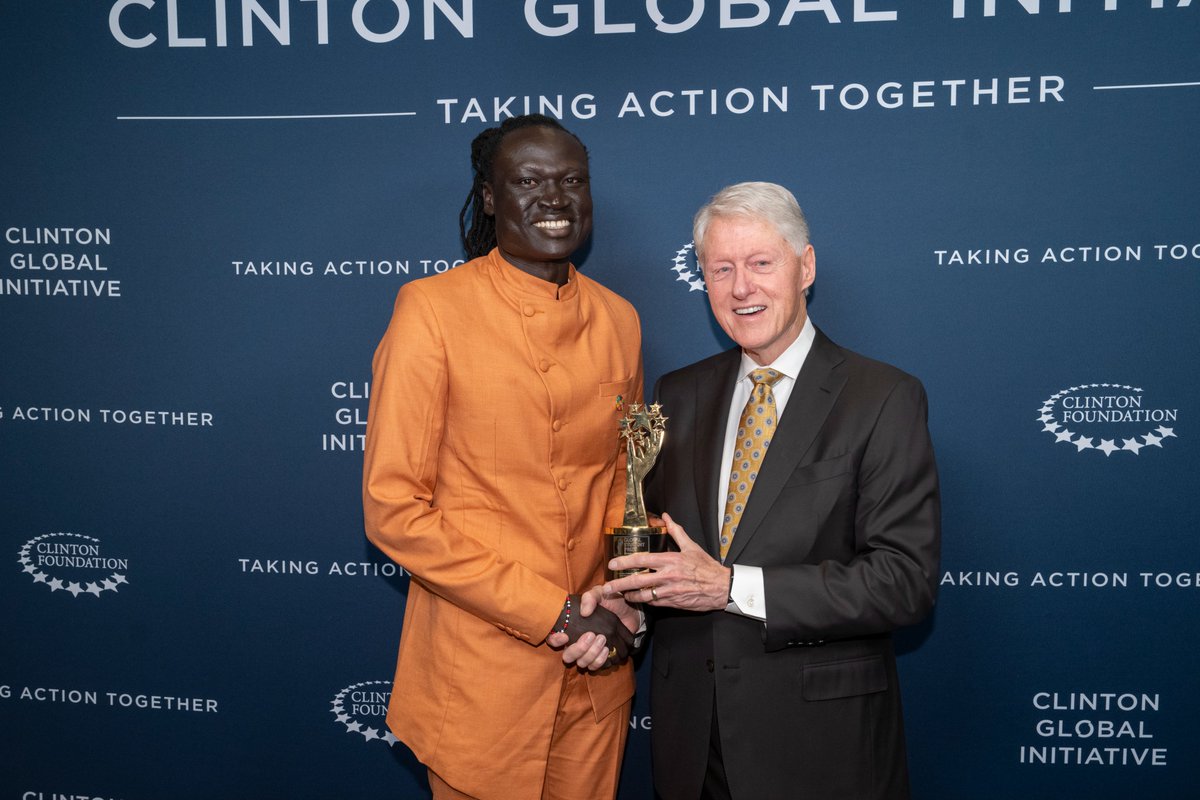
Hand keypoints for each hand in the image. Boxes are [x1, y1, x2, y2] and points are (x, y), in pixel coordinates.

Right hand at [546, 590, 634, 668]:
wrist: (630, 610)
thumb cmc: (611, 601)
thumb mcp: (600, 593)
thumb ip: (590, 598)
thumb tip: (584, 613)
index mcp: (572, 627)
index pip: (553, 639)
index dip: (555, 640)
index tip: (565, 636)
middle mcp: (577, 642)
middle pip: (568, 657)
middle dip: (578, 649)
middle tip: (591, 635)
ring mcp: (589, 652)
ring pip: (582, 663)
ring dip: (591, 654)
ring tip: (603, 639)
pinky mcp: (602, 658)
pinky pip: (596, 667)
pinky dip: (601, 660)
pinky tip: (607, 649)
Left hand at [604, 512, 729, 611]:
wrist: (722, 587)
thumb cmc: (706, 567)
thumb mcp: (691, 546)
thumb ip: (676, 531)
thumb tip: (665, 516)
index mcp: (670, 560)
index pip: (642, 560)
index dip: (624, 562)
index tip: (612, 564)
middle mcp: (668, 576)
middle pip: (637, 581)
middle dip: (619, 584)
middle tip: (606, 587)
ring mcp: (670, 591)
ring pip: (644, 595)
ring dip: (630, 595)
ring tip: (621, 594)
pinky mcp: (673, 602)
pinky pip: (655, 603)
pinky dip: (645, 601)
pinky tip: (639, 599)